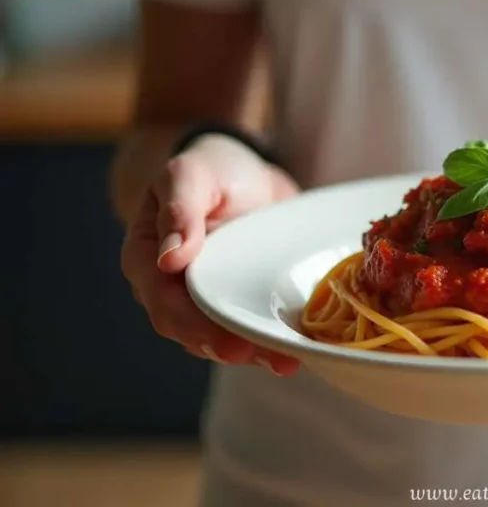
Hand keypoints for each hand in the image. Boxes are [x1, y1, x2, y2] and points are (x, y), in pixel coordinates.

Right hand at [121, 134, 301, 375]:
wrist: (244, 169)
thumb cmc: (210, 168)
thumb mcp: (191, 174)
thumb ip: (180, 210)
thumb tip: (168, 259)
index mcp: (147, 260)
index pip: (165, 305)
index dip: (194, 328)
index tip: (227, 343)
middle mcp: (174, 289)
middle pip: (195, 332)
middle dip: (232, 349)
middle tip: (271, 359)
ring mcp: (210, 298)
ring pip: (225, 336)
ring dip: (256, 353)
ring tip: (289, 361)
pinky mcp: (242, 299)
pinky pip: (251, 326)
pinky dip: (272, 339)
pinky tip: (300, 349)